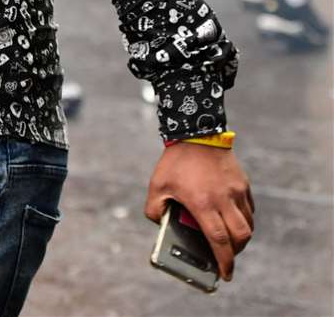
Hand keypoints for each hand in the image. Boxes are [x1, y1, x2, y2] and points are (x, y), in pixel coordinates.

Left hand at [145, 144, 253, 283]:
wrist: (195, 130)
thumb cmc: (175, 160)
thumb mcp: (157, 185)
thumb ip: (154, 209)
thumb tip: (159, 224)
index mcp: (203, 203)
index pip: (219, 241)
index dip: (224, 261)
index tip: (225, 274)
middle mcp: (224, 199)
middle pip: (240, 237)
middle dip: (235, 253)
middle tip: (226, 257)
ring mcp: (236, 191)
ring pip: (248, 225)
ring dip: (241, 238)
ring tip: (230, 240)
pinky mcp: (242, 183)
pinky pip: (249, 209)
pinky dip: (244, 220)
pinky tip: (233, 219)